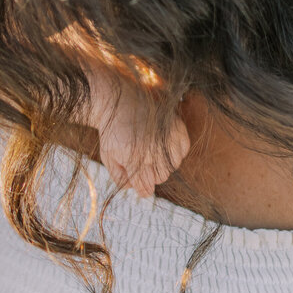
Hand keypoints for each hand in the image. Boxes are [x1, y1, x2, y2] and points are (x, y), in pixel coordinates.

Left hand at [87, 65, 189, 197]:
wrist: (118, 101)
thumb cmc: (112, 131)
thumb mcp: (109, 156)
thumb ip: (120, 177)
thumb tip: (140, 192)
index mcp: (133, 157)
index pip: (144, 186)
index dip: (143, 189)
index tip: (142, 189)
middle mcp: (152, 148)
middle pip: (160, 177)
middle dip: (151, 175)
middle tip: (142, 164)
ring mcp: (166, 137)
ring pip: (172, 166)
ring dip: (163, 164)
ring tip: (151, 153)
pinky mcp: (177, 127)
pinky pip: (183, 151)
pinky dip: (175, 152)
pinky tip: (163, 145)